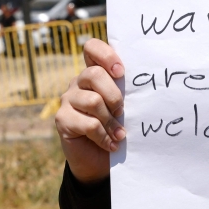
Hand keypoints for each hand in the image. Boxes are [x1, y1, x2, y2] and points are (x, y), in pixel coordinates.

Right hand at [54, 39, 125, 183]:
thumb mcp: (124, 109)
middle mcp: (79, 82)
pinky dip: (104, 136)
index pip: (92, 48)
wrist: (100, 161)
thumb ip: (126, 93)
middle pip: (95, 74)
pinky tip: (111, 144)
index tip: (121, 72)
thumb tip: (146, 86)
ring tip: (120, 134)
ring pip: (93, 101)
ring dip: (111, 121)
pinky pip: (89, 124)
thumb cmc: (117, 129)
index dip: (106, 55)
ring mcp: (68, 99)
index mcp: (95, 73)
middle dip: (114, 95)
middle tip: (122, 112)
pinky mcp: (62, 119)